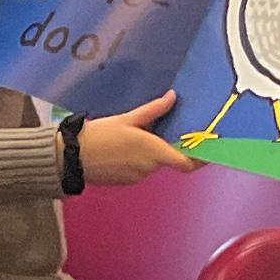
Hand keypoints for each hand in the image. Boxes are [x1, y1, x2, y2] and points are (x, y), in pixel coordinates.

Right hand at [78, 90, 192, 188]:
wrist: (73, 157)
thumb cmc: (101, 135)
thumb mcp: (127, 118)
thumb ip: (153, 110)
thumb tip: (172, 97)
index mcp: (154, 151)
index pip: (186, 163)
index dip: (199, 159)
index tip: (206, 151)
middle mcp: (149, 167)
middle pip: (167, 158)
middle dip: (163, 146)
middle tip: (153, 130)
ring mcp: (138, 177)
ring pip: (152, 163)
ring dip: (148, 152)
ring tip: (129, 137)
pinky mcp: (127, 181)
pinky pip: (139, 169)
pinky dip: (136, 160)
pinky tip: (120, 149)